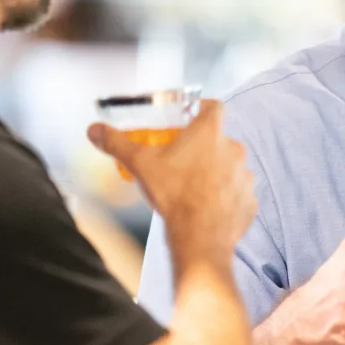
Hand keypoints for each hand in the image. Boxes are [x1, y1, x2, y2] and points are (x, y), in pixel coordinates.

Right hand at [88, 100, 256, 261]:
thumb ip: (118, 143)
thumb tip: (95, 130)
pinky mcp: (250, 202)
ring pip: (229, 167)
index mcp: (210, 133)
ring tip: (193, 188)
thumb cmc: (174, 195)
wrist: (199, 238)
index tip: (187, 119)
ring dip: (215, 173)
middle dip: (202, 148)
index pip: (213, 107)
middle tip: (182, 161)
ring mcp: (244, 177)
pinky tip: (207, 207)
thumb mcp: (140, 164)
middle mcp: (234, 150)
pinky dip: (225, 198)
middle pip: (219, 140)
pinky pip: (237, 194)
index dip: (201, 110)